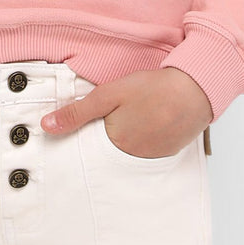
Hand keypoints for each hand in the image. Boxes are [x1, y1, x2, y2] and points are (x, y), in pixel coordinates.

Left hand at [40, 67, 213, 156]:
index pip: (89, 144)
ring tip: (138, 115)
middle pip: (109, 149)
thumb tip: (46, 126)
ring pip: (128, 150)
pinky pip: (148, 150)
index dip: (88, 130)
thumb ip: (77, 112)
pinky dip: (145, 138)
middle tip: (122, 113)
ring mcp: (152, 156)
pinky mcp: (168, 152)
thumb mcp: (110, 94)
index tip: (92, 120)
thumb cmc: (154, 88)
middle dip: (108, 134)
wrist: (197, 89)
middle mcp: (132, 156)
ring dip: (128, 137)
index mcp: (114, 142)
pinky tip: (150, 120)